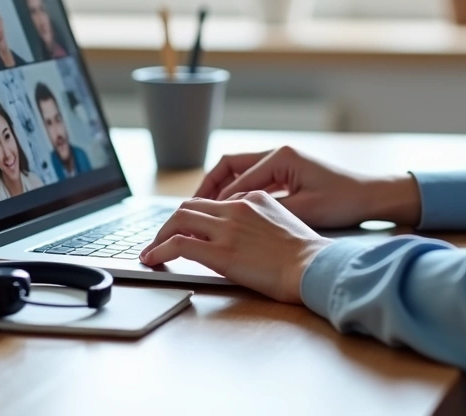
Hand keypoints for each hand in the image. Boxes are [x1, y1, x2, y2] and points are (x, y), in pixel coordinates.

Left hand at [139, 192, 331, 302]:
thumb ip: (260, 220)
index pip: (213, 201)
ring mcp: (227, 228)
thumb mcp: (285, 223)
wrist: (314, 267)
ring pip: (178, 220)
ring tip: (151, 251)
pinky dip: (159, 250)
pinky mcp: (220, 252)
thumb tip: (243, 232)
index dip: (193, 215)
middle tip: (161, 239)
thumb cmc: (307, 255)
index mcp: (254, 199)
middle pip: (190, 206)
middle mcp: (237, 208)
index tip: (184, 228)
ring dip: (160, 236)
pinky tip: (152, 260)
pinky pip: (178, 244)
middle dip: (171, 223)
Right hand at [195, 146, 421, 228]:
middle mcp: (278, 154)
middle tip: (191, 209)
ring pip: (240, 174)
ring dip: (222, 191)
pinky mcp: (288, 173)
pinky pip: (253, 181)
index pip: (236, 178)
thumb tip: (233, 215)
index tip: (200, 218)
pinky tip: (231, 214)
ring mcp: (282, 162)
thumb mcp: (303, 209)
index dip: (217, 200)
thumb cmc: (344, 201)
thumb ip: (266, 211)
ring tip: (205, 212)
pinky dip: (239, 195)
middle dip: (209, 187)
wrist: (372, 197)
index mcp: (280, 157)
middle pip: (230, 167)